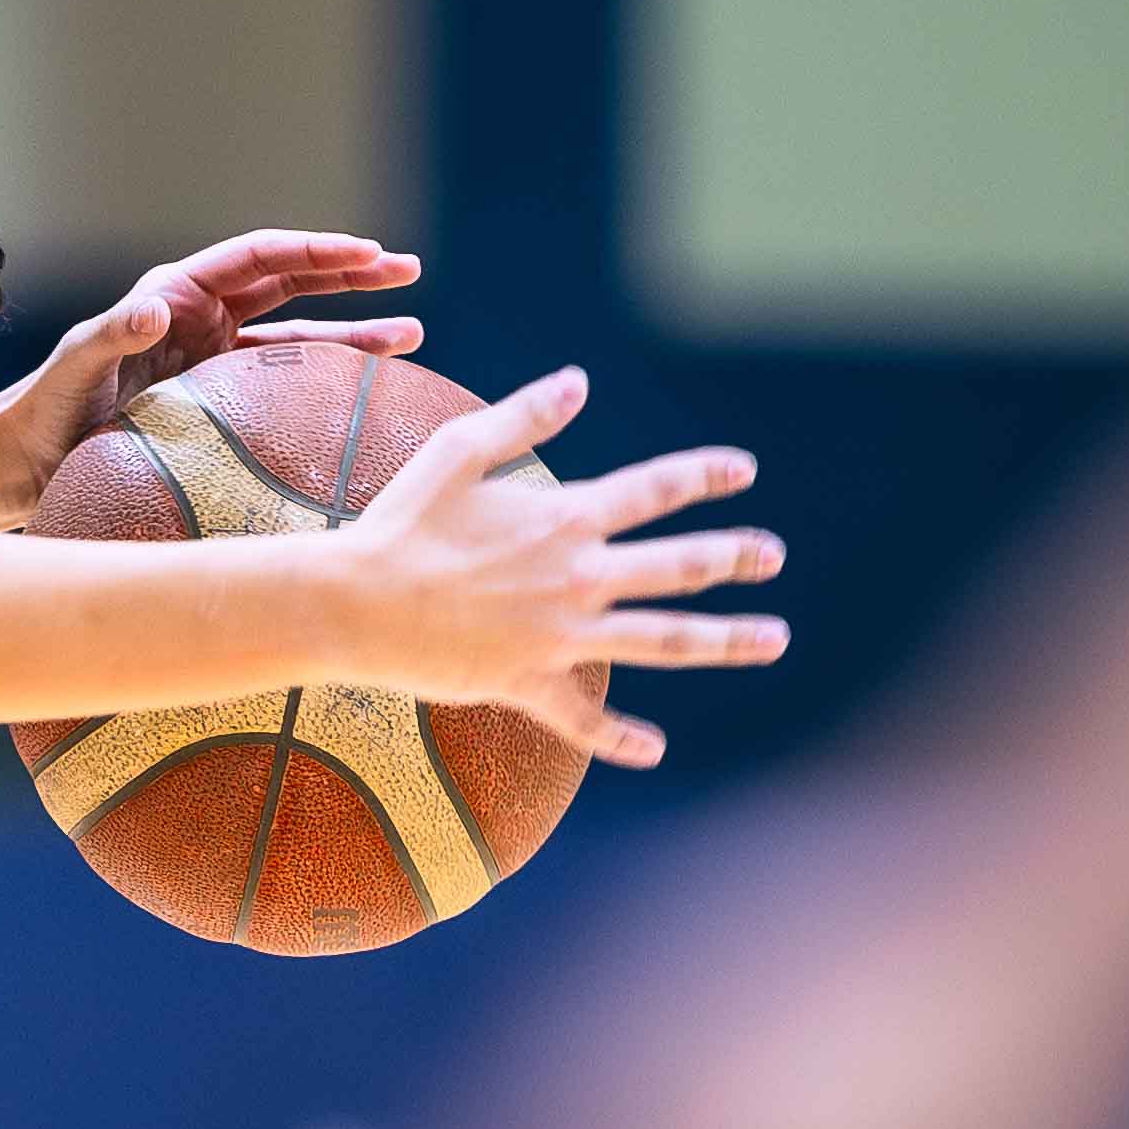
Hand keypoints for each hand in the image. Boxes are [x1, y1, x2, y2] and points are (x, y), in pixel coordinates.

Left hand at [0, 227, 424, 518]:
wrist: (31, 463)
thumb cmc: (45, 408)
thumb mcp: (76, 366)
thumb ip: (112, 334)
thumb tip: (155, 308)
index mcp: (174, 294)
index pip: (258, 258)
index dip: (313, 251)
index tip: (364, 253)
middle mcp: (202, 318)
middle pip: (291, 283)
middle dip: (350, 275)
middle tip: (408, 268)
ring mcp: (216, 359)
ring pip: (299, 335)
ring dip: (353, 331)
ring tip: (412, 332)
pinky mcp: (222, 401)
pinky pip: (285, 383)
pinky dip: (327, 381)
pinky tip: (369, 387)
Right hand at [342, 365, 788, 764]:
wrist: (354, 604)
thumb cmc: (401, 522)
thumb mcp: (458, 450)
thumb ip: (524, 417)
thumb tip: (579, 380)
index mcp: (564, 517)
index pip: (654, 490)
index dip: (704, 476)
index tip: (745, 470)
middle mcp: (577, 576)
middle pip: (680, 567)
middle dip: (734, 557)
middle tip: (773, 554)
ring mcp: (561, 636)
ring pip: (663, 642)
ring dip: (726, 640)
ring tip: (774, 638)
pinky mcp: (531, 684)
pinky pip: (587, 719)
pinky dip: (622, 738)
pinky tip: (655, 748)